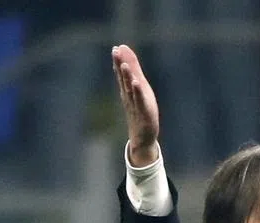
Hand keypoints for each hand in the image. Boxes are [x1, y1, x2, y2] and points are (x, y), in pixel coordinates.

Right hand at [112, 44, 159, 166]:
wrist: (142, 137)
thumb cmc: (140, 111)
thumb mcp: (138, 90)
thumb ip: (134, 73)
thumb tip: (127, 60)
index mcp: (128, 90)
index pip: (122, 74)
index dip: (119, 61)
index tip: (116, 48)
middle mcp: (130, 97)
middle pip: (124, 79)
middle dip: (120, 65)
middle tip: (115, 51)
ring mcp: (135, 105)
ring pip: (130, 89)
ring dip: (127, 77)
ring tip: (125, 65)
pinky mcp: (143, 113)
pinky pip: (140, 101)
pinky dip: (137, 92)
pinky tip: (136, 83)